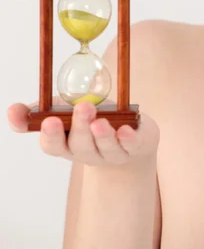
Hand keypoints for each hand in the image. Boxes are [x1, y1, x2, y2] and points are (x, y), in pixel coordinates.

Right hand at [7, 98, 159, 166]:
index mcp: (68, 143)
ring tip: (100, 121)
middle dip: (79, 127)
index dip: (50, 135)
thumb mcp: (66, 110)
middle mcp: (87, 152)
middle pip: (80, 145)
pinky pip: (131, 146)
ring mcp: (111, 153)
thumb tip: (13, 110)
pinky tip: (125, 129)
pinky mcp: (135, 147)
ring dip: (102, 134)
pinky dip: (127, 139)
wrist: (130, 133)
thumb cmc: (92, 118)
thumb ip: (41, 110)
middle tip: (81, 107)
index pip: (53, 145)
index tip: (48, 121)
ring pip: (105, 147)